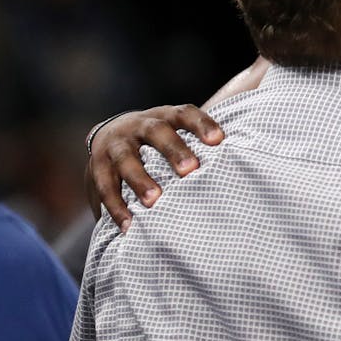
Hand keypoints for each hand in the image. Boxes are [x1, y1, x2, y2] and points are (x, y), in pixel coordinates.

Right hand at [84, 105, 224, 230]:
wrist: (107, 136)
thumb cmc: (157, 143)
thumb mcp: (175, 134)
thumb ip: (201, 146)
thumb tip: (243, 167)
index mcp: (164, 117)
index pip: (185, 114)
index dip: (202, 124)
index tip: (219, 140)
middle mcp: (139, 126)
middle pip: (157, 132)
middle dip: (173, 150)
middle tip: (191, 171)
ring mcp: (116, 145)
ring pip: (127, 159)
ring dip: (140, 180)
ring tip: (154, 201)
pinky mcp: (97, 167)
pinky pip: (105, 187)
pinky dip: (117, 207)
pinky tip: (129, 226)